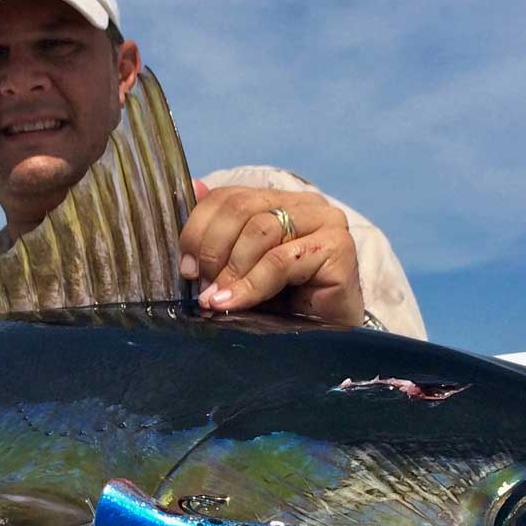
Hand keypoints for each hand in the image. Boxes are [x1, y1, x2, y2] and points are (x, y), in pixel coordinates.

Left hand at [178, 183, 363, 326]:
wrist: (326, 337)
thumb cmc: (284, 303)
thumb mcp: (240, 268)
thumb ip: (218, 233)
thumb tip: (192, 188)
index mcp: (279, 199)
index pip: (229, 195)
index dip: (199, 228)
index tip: (187, 267)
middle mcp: (305, 203)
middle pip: (243, 207)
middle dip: (213, 248)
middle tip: (201, 284)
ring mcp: (326, 222)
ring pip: (262, 230)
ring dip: (232, 269)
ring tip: (216, 298)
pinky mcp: (338, 247)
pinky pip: (281, 261)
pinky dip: (252, 285)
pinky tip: (235, 302)